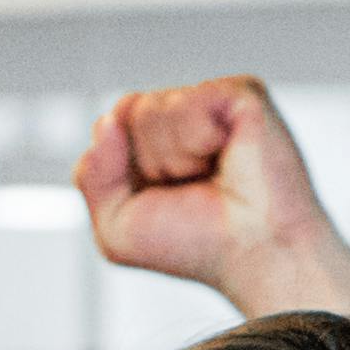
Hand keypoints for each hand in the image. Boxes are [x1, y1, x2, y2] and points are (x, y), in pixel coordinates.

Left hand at [73, 76, 349, 317]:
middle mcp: (188, 114)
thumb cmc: (200, 246)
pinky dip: (198, 141)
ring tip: (214, 178)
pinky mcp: (242, 93)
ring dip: (175, 157)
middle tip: (194, 190)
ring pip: (153, 109)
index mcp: (161, 137)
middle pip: (129, 111)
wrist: (257, 256)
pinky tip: (227, 158)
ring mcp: (216, 100)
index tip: (166, 198)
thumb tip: (107, 120)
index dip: (127, 166)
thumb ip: (91, 175)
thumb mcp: (117, 227)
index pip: (114, 121)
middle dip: (149, 163)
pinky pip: (188, 103)